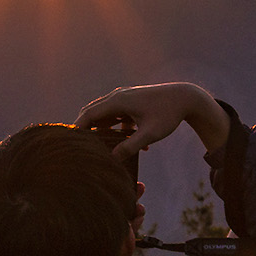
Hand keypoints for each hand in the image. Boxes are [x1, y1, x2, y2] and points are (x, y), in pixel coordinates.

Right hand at [75, 83, 227, 157]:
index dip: (77, 129)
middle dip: (86, 130)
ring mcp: (124, 98)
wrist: (186, 98)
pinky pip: (116, 116)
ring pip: (104, 115)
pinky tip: (133, 144)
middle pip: (92, 113)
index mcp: (118, 101)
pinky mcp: (131, 102)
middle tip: (78, 148)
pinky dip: (117, 128)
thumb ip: (131, 146)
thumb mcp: (150, 134)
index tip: (69, 143)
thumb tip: (112, 158)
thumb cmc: (168, 115)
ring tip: (101, 149)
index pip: (89, 115)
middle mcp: (117, 96)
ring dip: (104, 131)